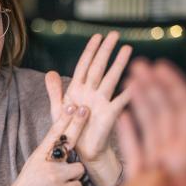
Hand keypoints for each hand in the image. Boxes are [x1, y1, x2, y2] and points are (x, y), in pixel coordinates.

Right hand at [0, 104, 89, 185]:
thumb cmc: (27, 185)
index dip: (65, 118)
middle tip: (86, 110)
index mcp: (39, 155)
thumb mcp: (33, 164)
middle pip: (69, 140)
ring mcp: (55, 177)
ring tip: (60, 183)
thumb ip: (48, 155)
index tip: (73, 105)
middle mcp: (48, 163)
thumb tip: (66, 145)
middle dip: (78, 124)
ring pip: (79, 169)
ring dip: (73, 176)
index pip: (54, 133)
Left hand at [46, 31, 131, 185]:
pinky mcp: (109, 115)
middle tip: (115, 35)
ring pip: (111, 79)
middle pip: (99, 67)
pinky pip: (120, 102)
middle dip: (106, 51)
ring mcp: (102, 102)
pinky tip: (135, 84)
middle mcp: (92, 92)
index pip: (84, 65)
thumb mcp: (58, 110)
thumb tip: (50, 72)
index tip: (97, 36)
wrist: (81, 151)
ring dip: (119, 64)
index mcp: (78, 89)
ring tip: (128, 49)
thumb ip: (55, 91)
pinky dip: (127, 93)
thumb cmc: (71, 130)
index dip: (90, 50)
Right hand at [117, 59, 185, 185]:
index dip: (174, 86)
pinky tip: (121, 115)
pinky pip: (132, 147)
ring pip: (148, 123)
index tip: (161, 67)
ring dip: (139, 100)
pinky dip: (126, 130)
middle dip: (152, 86)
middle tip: (138, 65)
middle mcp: (173, 153)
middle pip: (163, 111)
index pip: (184, 110)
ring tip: (129, 80)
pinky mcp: (139, 175)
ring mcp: (155, 162)